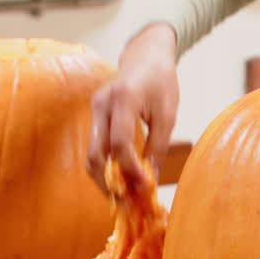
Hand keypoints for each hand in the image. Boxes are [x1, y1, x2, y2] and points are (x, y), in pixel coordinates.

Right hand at [88, 22, 179, 196]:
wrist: (145, 54)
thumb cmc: (161, 81)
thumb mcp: (168, 112)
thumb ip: (158, 145)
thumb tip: (151, 179)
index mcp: (123, 98)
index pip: (120, 143)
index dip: (130, 169)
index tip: (143, 187)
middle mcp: (102, 104)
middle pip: (96, 154)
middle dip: (109, 182)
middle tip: (126, 203)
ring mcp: (94, 108)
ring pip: (91, 154)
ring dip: (104, 179)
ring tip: (123, 197)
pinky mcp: (95, 114)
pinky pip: (96, 146)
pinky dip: (105, 166)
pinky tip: (120, 180)